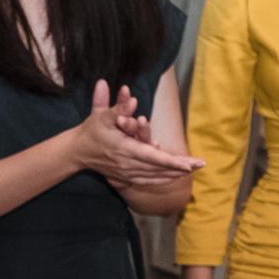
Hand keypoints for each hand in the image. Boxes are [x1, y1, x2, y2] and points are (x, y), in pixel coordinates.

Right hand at [68, 80, 199, 193]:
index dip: (172, 162)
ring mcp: (126, 174)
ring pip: (155, 177)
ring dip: (174, 174)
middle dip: (181, 167)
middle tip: (201, 164)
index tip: (189, 165)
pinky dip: (162, 179)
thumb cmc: (91, 131)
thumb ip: (119, 108)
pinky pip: (148, 181)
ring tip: (193, 169)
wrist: (77, 151)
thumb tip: (133, 97)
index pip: (153, 157)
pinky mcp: (125, 178)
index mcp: (124, 149)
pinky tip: (174, 177)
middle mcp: (127, 164)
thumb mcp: (102, 116)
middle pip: (159, 169)